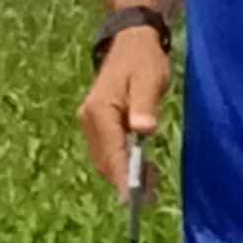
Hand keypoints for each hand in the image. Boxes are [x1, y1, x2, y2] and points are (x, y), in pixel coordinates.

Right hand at [77, 30, 170, 187]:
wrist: (131, 43)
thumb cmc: (143, 61)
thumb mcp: (149, 80)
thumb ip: (145, 105)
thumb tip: (143, 130)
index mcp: (99, 111)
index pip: (110, 151)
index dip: (122, 176)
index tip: (132, 199)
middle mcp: (90, 120)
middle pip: (106, 160)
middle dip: (126, 180)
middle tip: (152, 195)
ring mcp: (92, 123)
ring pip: (106, 159)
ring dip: (126, 175)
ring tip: (152, 186)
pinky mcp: (99, 125)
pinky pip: (109, 151)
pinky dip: (124, 164)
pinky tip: (144, 168)